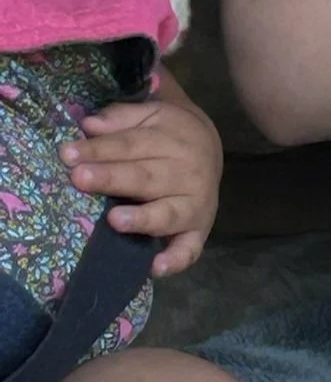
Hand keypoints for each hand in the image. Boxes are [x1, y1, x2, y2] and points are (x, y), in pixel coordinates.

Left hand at [60, 92, 222, 277]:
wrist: (212, 148)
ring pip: (167, 213)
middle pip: (145, 177)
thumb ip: (122, 118)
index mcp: (171, 141)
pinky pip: (189, 249)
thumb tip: (90, 125)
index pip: (130, 145)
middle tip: (80, 178)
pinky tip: (156, 267)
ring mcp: (193, 205)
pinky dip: (175, 260)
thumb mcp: (152, 114)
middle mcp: (185, 173)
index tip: (68, 153)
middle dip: (113, 179)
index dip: (99, 149)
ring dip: (142, 219)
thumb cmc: (170, 133)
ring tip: (115, 220)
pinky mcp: (198, 231)